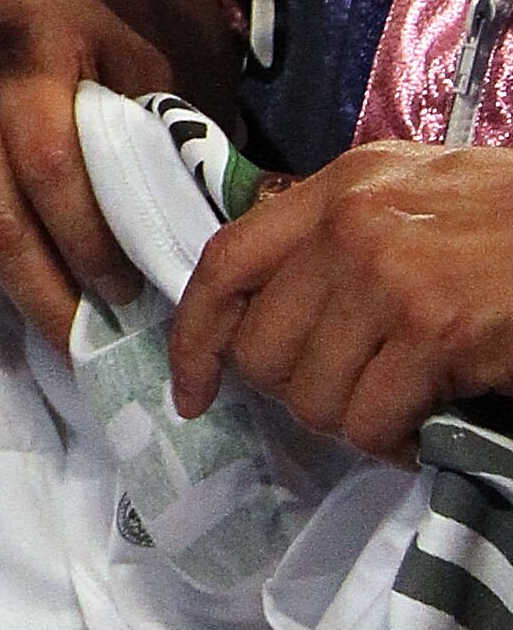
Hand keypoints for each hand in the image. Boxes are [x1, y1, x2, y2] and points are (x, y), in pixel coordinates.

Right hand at [0, 0, 213, 348]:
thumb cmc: (70, 30)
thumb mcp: (128, 53)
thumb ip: (148, 126)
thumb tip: (179, 229)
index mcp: (22, 46)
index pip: (51, 168)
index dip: (89, 242)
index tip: (123, 291)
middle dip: (49, 292)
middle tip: (88, 337)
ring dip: (12, 283)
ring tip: (57, 303)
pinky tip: (7, 260)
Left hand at [165, 143, 512, 456]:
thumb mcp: (414, 194)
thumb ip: (338, 231)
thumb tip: (274, 301)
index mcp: (339, 187)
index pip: (225, 263)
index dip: (195, 338)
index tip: (193, 391)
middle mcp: (350, 224)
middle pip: (261, 348)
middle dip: (295, 393)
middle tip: (350, 395)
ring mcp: (390, 276)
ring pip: (311, 396)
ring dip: (351, 422)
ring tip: (396, 408)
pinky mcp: (435, 330)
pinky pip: (370, 420)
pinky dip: (393, 443)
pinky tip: (424, 427)